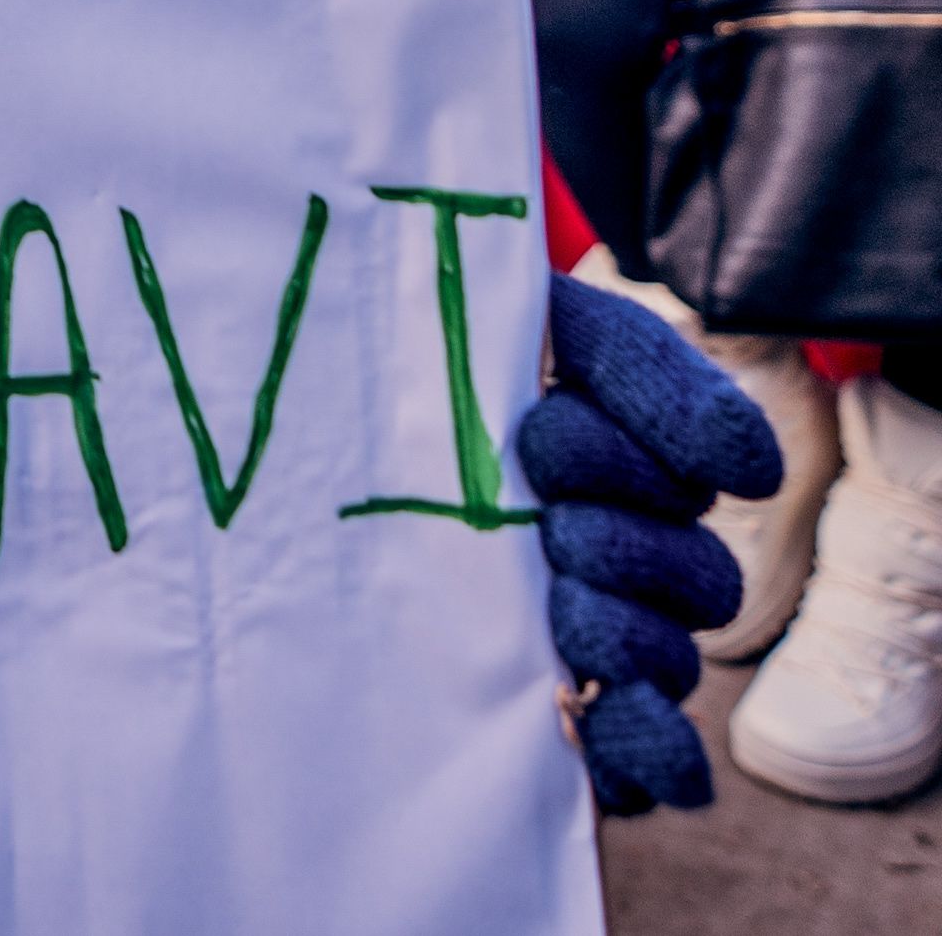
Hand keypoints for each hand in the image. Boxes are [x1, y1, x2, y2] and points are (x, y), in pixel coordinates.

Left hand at [519, 274, 784, 813]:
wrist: (350, 404)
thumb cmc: (466, 373)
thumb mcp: (563, 343)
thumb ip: (658, 386)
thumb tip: (754, 478)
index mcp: (645, 481)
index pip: (684, 494)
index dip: (629, 469)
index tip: (543, 428)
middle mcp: (635, 565)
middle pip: (696, 587)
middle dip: (624, 551)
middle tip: (556, 526)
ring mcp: (596, 637)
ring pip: (661, 666)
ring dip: (624, 641)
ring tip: (568, 613)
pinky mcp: (552, 709)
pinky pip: (625, 760)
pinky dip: (637, 762)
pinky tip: (621, 761)